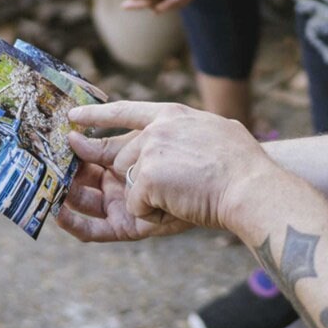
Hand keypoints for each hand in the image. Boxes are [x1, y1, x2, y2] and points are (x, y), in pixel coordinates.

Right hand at [57, 131, 192, 241]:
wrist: (233, 187)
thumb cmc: (200, 154)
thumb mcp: (156, 134)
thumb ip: (117, 136)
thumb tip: (76, 135)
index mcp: (133, 151)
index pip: (98, 142)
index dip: (79, 133)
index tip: (63, 120)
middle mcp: (126, 176)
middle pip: (85, 170)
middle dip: (64, 165)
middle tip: (45, 157)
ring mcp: (125, 201)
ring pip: (84, 197)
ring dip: (64, 191)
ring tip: (47, 183)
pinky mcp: (126, 226)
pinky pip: (95, 229)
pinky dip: (75, 223)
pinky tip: (57, 214)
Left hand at [67, 102, 276, 231]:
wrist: (254, 188)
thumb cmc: (242, 168)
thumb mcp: (209, 136)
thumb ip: (177, 138)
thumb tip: (151, 146)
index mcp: (172, 115)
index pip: (125, 111)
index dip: (97, 114)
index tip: (73, 116)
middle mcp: (155, 129)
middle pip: (120, 159)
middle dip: (132, 179)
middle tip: (169, 185)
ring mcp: (148, 151)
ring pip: (127, 184)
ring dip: (150, 198)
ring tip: (185, 194)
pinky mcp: (146, 177)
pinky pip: (135, 207)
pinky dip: (155, 215)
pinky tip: (181, 206)